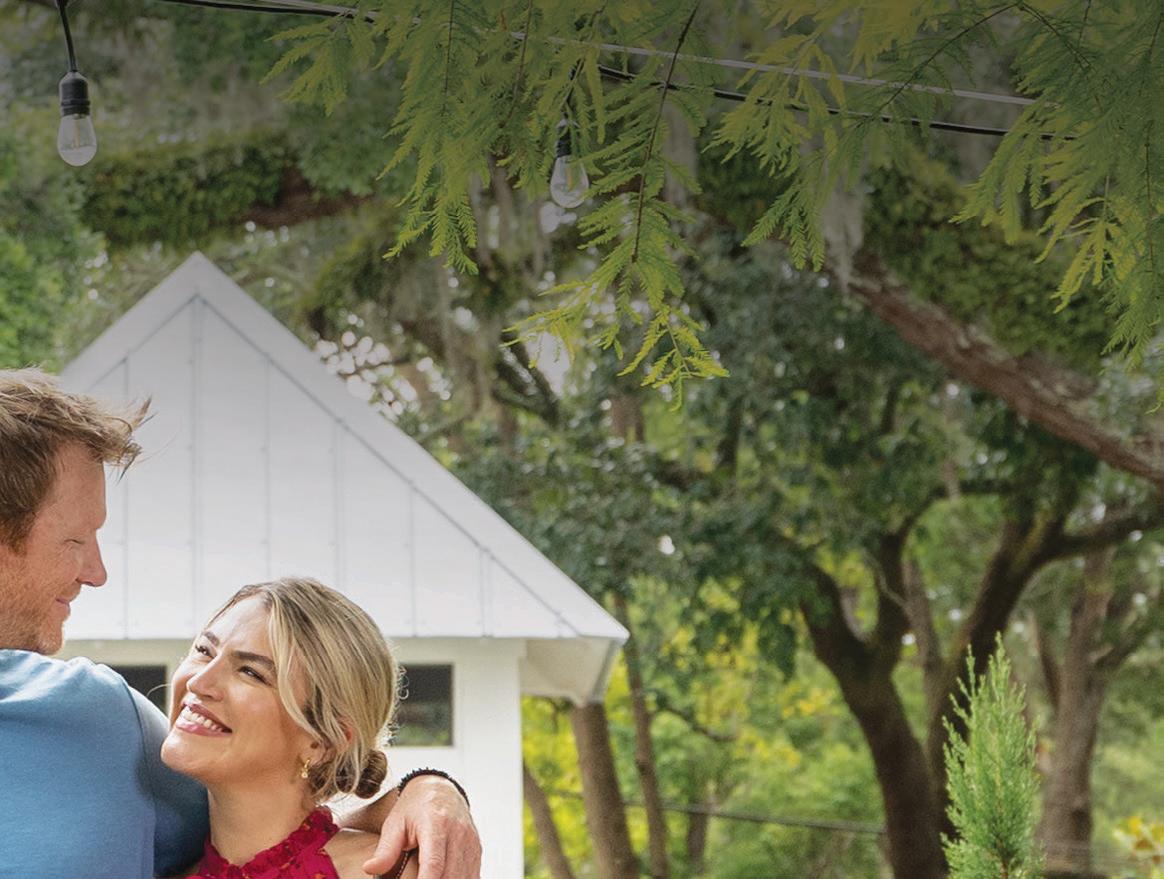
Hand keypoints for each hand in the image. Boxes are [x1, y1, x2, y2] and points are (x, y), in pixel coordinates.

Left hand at [363, 776, 481, 878]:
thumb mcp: (395, 823)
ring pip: (464, 877)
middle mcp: (458, 832)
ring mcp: (470, 841)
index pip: (434, 863)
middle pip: (450, 875)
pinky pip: (472, 875)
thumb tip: (369, 869)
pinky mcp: (476, 849)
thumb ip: (385, 849)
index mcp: (436, 823)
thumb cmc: (414, 808)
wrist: (440, 789)